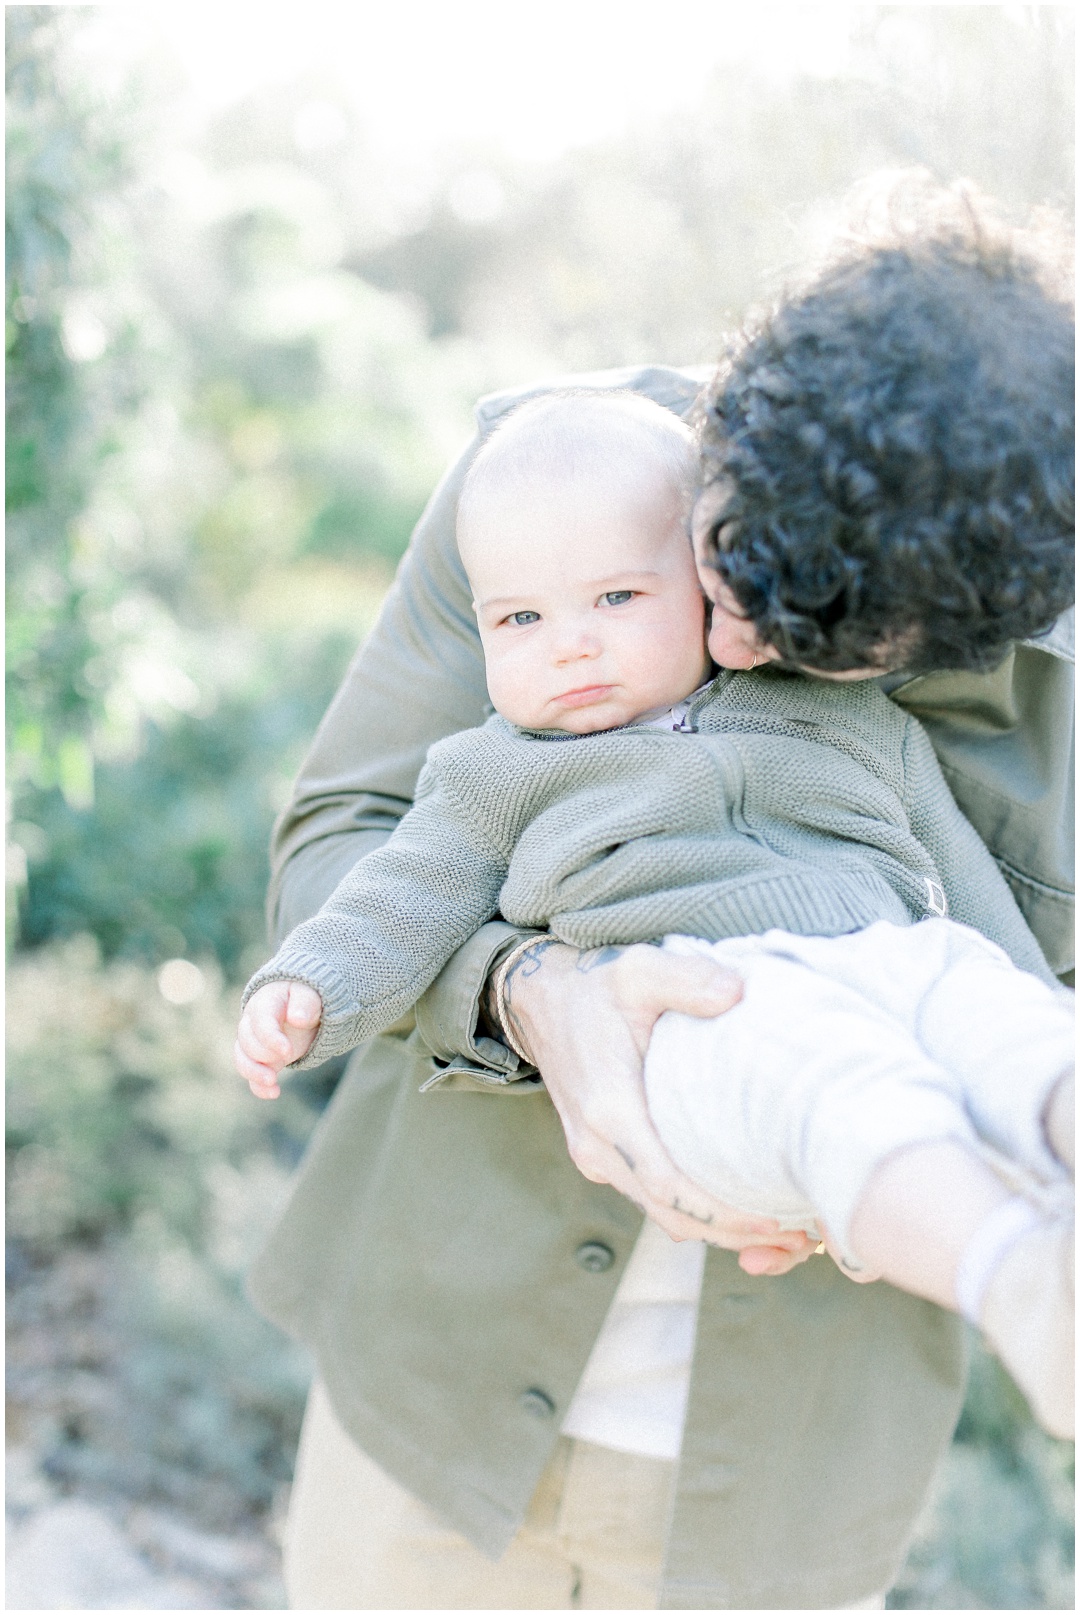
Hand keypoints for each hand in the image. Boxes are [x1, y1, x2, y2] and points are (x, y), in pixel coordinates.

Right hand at [234, 980, 322, 1099]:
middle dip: (263, 1054)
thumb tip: (298, 1018)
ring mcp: (254, 1043)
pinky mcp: (261, 1059)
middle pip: (247, 1042)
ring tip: (273, 1083)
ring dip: (254, 1073)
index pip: (260, 1022)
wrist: (299, 1004)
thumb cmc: (303, 995)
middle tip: (287, 1056)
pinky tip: (273, 1093)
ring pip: (242, 1059)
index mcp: (264, 1003)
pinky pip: (252, 1075)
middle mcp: (252, 1023)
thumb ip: (305, 1003)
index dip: (271, 1038)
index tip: (288, 1051)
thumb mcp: (309, 993)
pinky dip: (259, 1087)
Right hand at [502, 940, 816, 1274]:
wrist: (541, 1003)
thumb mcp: (639, 970)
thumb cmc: (595, 989)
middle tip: (795, 1242)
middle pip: (671, 1216)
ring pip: (661, 1214)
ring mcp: (596, 1156)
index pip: (669, 1187)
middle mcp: (596, 1145)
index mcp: (608, 1109)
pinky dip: (694, 1212)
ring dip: (716, 1230)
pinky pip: (651, 1199)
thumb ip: (687, 979)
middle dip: (733, 1235)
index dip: (723, 1214)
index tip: (774, 1221)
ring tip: (778, 1233)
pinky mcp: (602, 1156)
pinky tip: (737, 1204)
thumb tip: (737, 993)